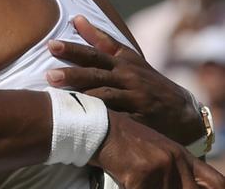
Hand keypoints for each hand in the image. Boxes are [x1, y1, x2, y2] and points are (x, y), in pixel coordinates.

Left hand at [46, 16, 203, 144]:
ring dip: (82, 97)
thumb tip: (77, 18)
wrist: (182, 111)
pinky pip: (117, 119)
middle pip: (96, 74)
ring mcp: (134, 98)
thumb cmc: (145, 80)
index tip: (52, 45)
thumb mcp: (128, 57)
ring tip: (59, 99)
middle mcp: (128, 77)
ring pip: (105, 96)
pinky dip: (101, 118)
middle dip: (72, 74)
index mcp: (122, 61)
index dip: (73, 48)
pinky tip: (84, 120)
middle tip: (48, 75)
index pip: (95, 52)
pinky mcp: (140, 119)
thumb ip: (101, 39)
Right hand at [93, 111, 224, 187]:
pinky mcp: (141, 174)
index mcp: (182, 155)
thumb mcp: (155, 151)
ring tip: (137, 183)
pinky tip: (126, 183)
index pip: (217, 184)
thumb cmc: (123, 142)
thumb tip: (183, 186)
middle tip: (156, 187)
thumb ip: (173, 169)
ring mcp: (160, 167)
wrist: (98, 127)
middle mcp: (175, 161)